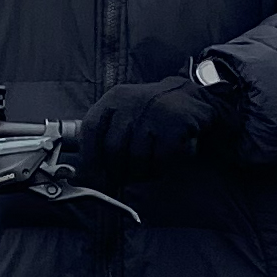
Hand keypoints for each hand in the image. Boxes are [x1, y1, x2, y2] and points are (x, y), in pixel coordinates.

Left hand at [79, 75, 230, 181]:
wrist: (193, 97)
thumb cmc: (152, 112)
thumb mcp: (124, 113)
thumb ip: (104, 136)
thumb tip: (83, 172)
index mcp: (115, 98)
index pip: (91, 128)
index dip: (88, 156)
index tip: (89, 176)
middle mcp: (132, 103)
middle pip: (113, 149)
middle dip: (116, 171)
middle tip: (121, 180)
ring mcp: (154, 113)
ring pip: (136, 159)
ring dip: (140, 173)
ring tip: (146, 170)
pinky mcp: (175, 126)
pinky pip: (160, 161)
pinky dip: (159, 169)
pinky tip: (162, 163)